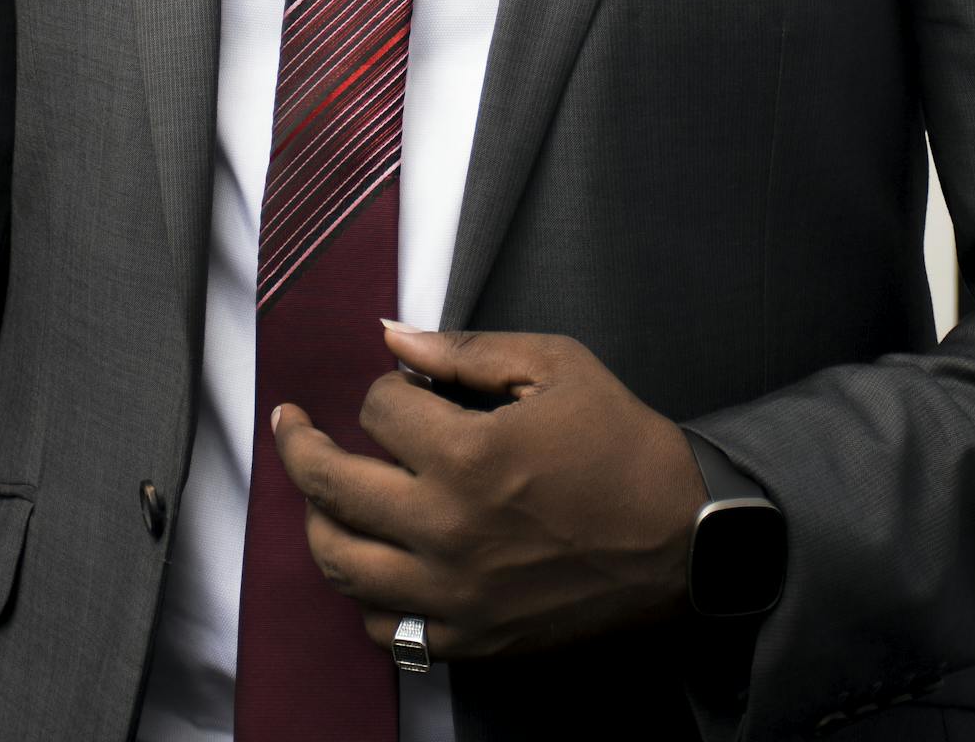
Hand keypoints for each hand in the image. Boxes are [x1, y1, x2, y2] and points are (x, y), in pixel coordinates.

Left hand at [271, 324, 706, 661]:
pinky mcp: (472, 638)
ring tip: (318, 492)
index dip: (387, 387)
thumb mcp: (555, 366)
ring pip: (342, 564)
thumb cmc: (622, 443)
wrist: (684, 539)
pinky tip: (370, 561)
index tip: (407, 387)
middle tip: (290, 424)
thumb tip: (394, 336)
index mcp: (469, 455)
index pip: (379, 410)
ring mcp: (455, 592)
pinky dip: (364, 595)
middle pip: (332, 486)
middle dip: (300, 445)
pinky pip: (386, 629)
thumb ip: (466, 350)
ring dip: (317, 521)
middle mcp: (448, 528)